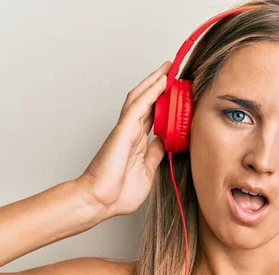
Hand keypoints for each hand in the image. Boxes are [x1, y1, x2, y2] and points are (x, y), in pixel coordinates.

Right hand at [75, 61, 170, 217]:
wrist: (100, 201)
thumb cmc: (118, 192)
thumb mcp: (147, 170)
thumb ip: (155, 154)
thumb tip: (165, 141)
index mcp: (137, 141)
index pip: (153, 115)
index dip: (165, 102)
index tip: (178, 93)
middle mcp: (131, 132)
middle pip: (147, 101)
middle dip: (159, 85)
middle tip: (173, 71)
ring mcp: (126, 129)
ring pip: (141, 97)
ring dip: (154, 81)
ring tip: (168, 69)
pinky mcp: (123, 131)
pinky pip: (138, 106)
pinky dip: (150, 92)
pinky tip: (161, 82)